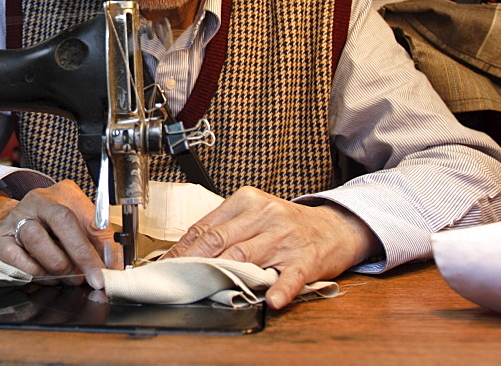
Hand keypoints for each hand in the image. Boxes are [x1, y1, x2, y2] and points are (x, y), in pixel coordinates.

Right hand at [0, 180, 121, 288]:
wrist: (9, 224)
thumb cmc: (49, 227)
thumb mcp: (77, 225)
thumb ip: (97, 241)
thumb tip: (113, 263)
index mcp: (63, 194)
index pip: (87, 215)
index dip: (100, 245)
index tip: (108, 269)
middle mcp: (38, 201)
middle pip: (62, 220)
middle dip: (81, 255)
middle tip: (90, 278)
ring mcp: (17, 218)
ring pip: (38, 240)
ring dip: (57, 266)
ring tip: (67, 276)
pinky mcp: (1, 239)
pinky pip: (18, 259)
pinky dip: (35, 272)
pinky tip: (45, 274)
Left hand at [161, 186, 380, 308]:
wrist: (334, 226)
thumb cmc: (286, 224)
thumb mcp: (254, 214)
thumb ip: (225, 228)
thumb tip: (185, 250)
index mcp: (247, 200)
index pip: (206, 226)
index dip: (182, 249)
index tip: (166, 265)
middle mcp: (265, 215)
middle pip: (220, 240)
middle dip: (194, 262)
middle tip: (178, 280)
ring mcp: (286, 236)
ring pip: (247, 257)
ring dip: (224, 275)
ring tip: (206, 289)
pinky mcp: (306, 258)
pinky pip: (290, 275)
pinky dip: (280, 289)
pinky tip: (270, 300)